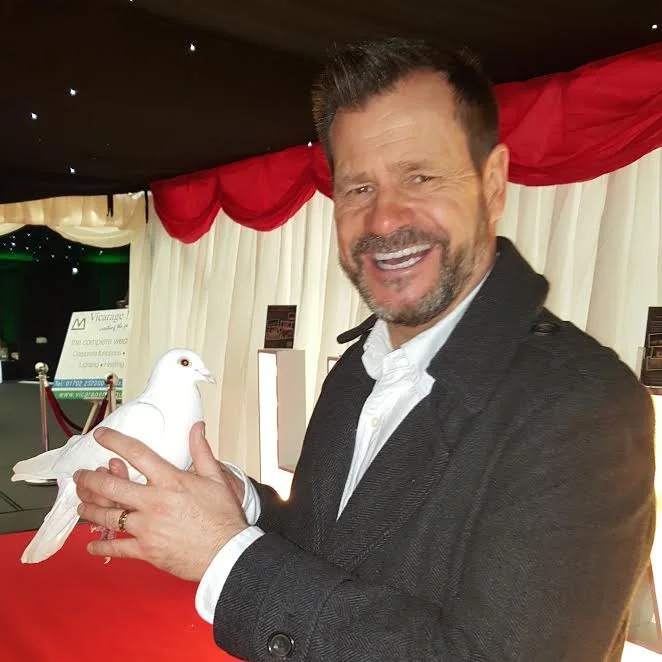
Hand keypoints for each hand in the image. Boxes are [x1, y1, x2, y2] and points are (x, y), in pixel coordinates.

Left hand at [74, 422, 247, 580]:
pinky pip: (116, 547)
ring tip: (81, 504)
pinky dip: (100, 547)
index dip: (115, 442)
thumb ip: (201, 451)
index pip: (136, 454)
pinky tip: (91, 545)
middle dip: (90, 480)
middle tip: (80, 476)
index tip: (101, 436)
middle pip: (111, 487)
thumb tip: (196, 427)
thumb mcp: (216, 478)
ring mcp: (146, 528)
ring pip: (107, 517)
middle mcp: (153, 502)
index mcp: (170, 481)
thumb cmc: (223, 516)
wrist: (227, 553)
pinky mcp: (146, 550)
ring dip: (90, 509)